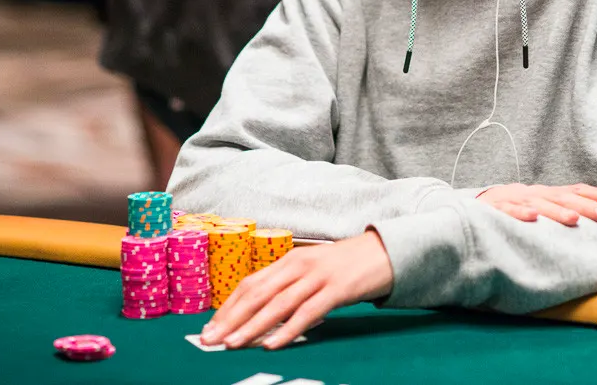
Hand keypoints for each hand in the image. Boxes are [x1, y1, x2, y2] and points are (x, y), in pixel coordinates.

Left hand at [200, 231, 393, 350]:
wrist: (385, 251)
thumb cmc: (346, 265)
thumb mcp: (313, 269)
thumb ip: (290, 285)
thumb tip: (260, 312)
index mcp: (290, 259)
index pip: (250, 283)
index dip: (228, 306)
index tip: (210, 327)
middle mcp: (299, 265)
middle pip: (258, 293)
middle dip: (231, 318)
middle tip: (210, 339)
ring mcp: (318, 276)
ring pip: (277, 304)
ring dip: (252, 326)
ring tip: (233, 343)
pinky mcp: (338, 289)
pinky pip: (308, 312)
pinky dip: (288, 329)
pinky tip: (273, 344)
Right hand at [477, 183, 596, 225]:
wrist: (476, 205)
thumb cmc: (517, 210)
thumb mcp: (542, 209)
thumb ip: (567, 212)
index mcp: (549, 194)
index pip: (580, 190)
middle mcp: (536, 193)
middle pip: (565, 196)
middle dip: (589, 206)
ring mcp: (515, 199)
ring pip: (538, 204)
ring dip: (557, 211)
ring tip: (574, 219)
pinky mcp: (495, 209)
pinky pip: (508, 211)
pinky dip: (520, 214)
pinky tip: (532, 219)